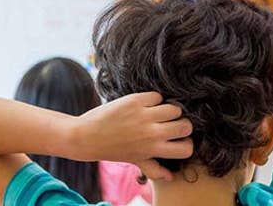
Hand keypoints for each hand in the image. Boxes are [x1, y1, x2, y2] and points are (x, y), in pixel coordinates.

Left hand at [68, 92, 192, 180]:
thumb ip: (154, 169)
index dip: (186, 142)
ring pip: (174, 108)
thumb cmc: (111, 149)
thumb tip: (171, 177)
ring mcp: (144, 116)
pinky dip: (154, 99)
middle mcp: (151, 133)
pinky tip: (145, 104)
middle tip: (171, 123)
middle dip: (182, 124)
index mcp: (153, 150)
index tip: (179, 139)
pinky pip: (157, 96)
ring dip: (169, 110)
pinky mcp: (135, 101)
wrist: (86, 136)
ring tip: (159, 112)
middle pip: (185, 125)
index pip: (186, 148)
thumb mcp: (135, 161)